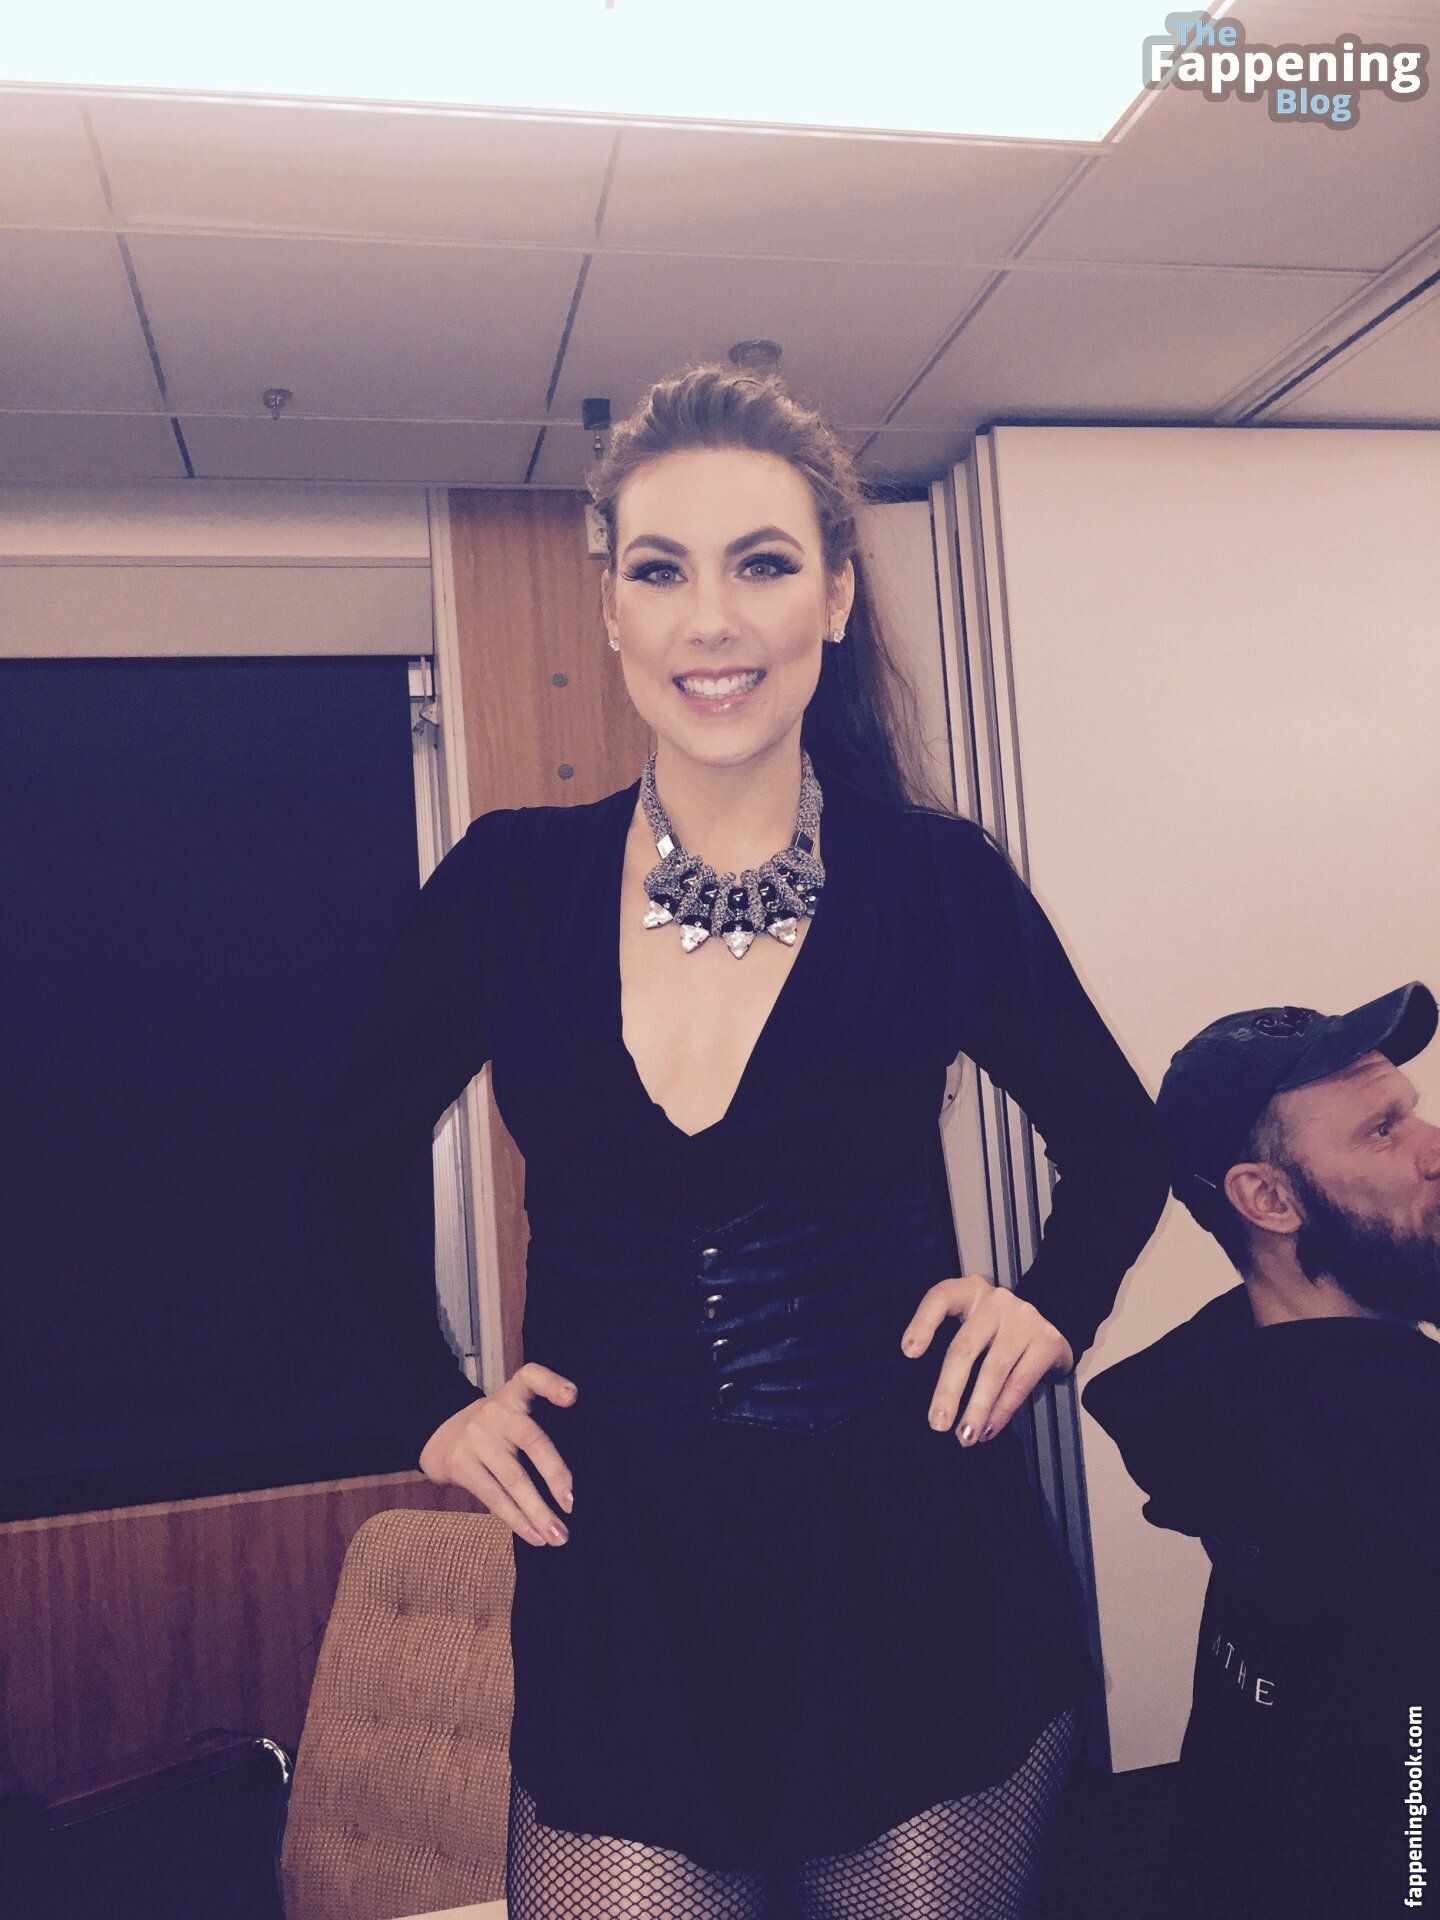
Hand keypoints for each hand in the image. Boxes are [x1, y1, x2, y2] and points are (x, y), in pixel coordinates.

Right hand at [417, 1361, 578, 1547]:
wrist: (438, 1436)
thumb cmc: (495, 1429)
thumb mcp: (512, 1411)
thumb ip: (538, 1425)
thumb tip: (579, 1474)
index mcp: (512, 1396)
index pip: (530, 1376)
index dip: (551, 1383)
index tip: (572, 1396)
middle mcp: (496, 1413)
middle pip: (531, 1439)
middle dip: (554, 1472)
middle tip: (572, 1502)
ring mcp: (477, 1440)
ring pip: (513, 1478)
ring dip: (538, 1512)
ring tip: (559, 1536)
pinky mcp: (462, 1466)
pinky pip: (494, 1497)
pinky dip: (518, 1521)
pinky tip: (536, 1537)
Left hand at [900, 1275, 1073, 1445]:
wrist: (1054, 1321)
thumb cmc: (998, 1331)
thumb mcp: (974, 1324)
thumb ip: (955, 1344)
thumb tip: (930, 1396)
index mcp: (969, 1292)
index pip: (941, 1298)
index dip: (922, 1322)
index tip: (908, 1352)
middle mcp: (995, 1301)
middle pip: (965, 1347)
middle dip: (948, 1390)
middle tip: (937, 1423)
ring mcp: (1023, 1319)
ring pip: (993, 1370)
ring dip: (977, 1409)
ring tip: (965, 1436)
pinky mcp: (1046, 1342)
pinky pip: (1019, 1383)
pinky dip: (1001, 1411)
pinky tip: (989, 1429)